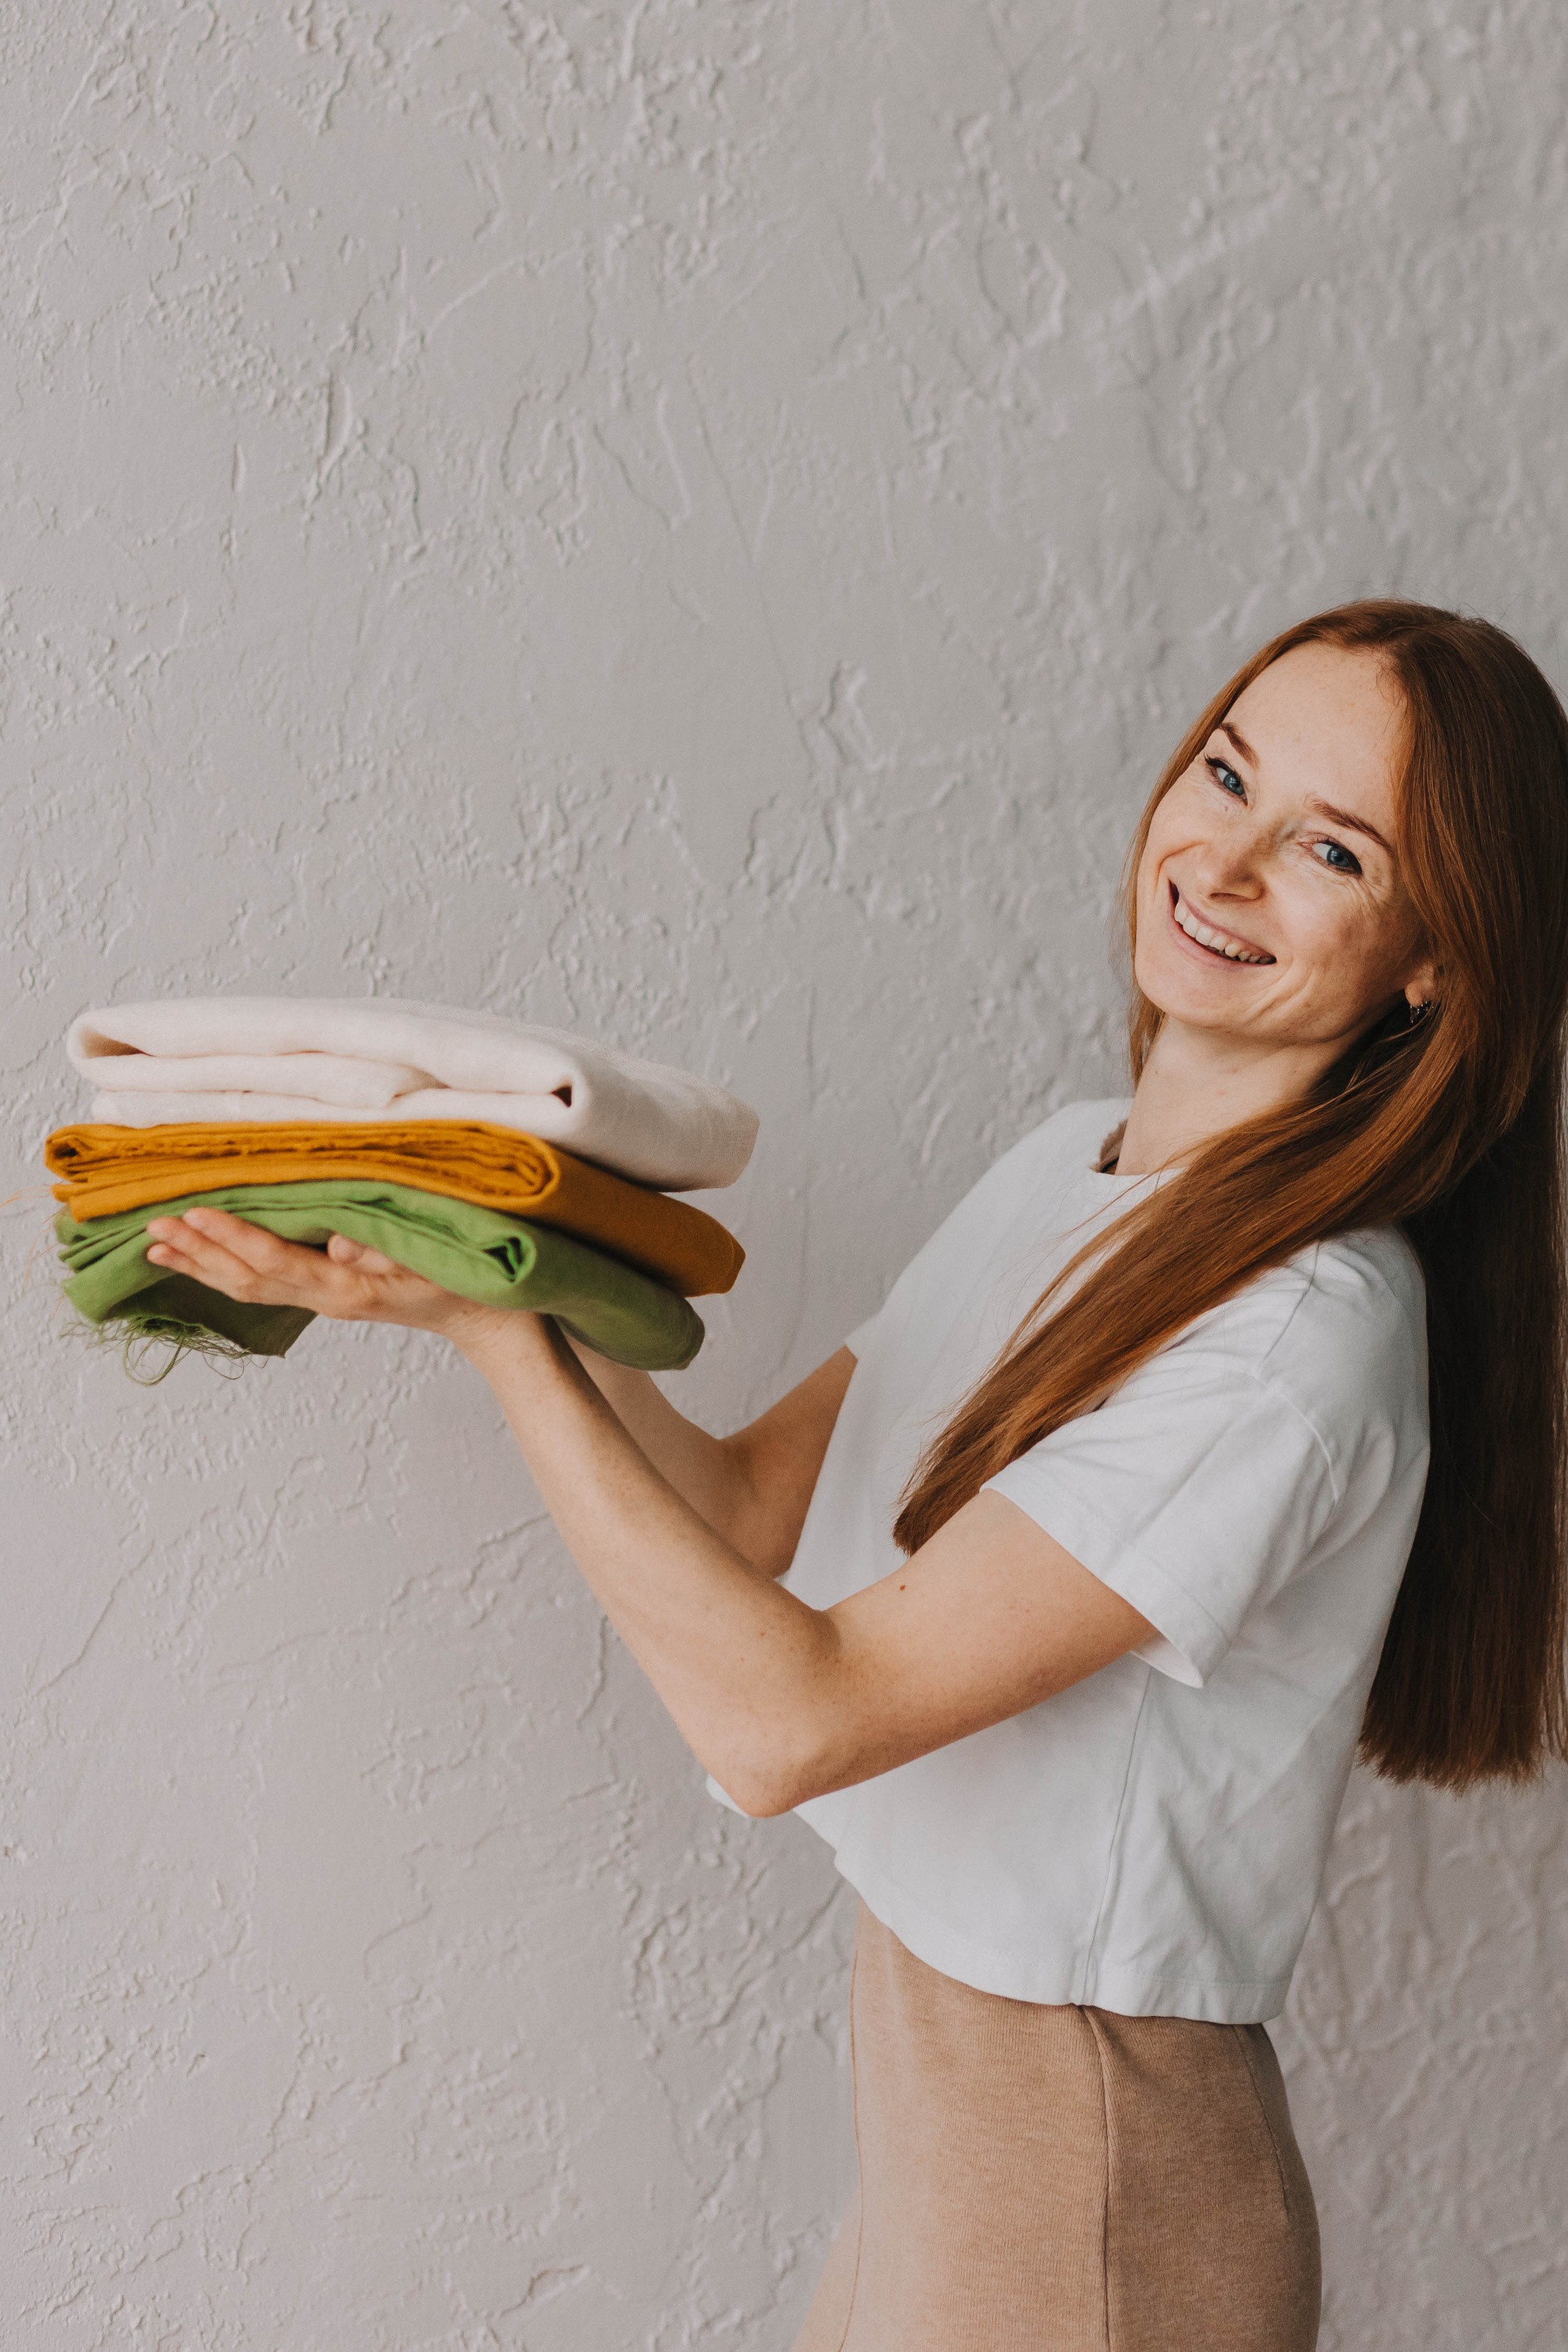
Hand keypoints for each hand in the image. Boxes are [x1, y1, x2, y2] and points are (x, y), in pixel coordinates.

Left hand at [144, 1205, 510, 1345]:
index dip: (232, 1236)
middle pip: (246, 1277)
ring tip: (158, 1243)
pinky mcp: (326, 1293)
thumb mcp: (437, 1260)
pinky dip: (225, 1267)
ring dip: (201, 1262)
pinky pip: (264, 1282)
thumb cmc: (467, 1284)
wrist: (485, 1322)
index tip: (195, 1211)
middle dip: (198, 1250)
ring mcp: (324, 1299)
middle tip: (153, 1224)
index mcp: (348, 1288)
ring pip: (247, 1284)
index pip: (276, 1261)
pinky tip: (202, 1256)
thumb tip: (335, 1242)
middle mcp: (326, 1298)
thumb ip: (386, 1248)